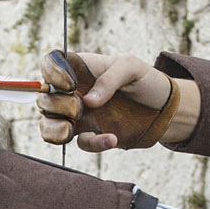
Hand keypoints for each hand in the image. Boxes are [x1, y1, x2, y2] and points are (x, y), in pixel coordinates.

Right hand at [36, 52, 171, 150]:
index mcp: (78, 68)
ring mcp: (79, 116)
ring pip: (49, 125)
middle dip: (57, 105)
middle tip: (80, 107)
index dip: (51, 73)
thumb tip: (88, 101)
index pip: (50, 65)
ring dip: (55, 130)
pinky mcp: (91, 135)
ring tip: (71, 130)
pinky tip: (112, 139)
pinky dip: (94, 143)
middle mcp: (73, 92)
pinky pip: (81, 143)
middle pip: (45, 99)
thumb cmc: (144, 79)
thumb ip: (109, 79)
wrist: (164, 106)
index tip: (69, 84)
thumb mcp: (131, 68)